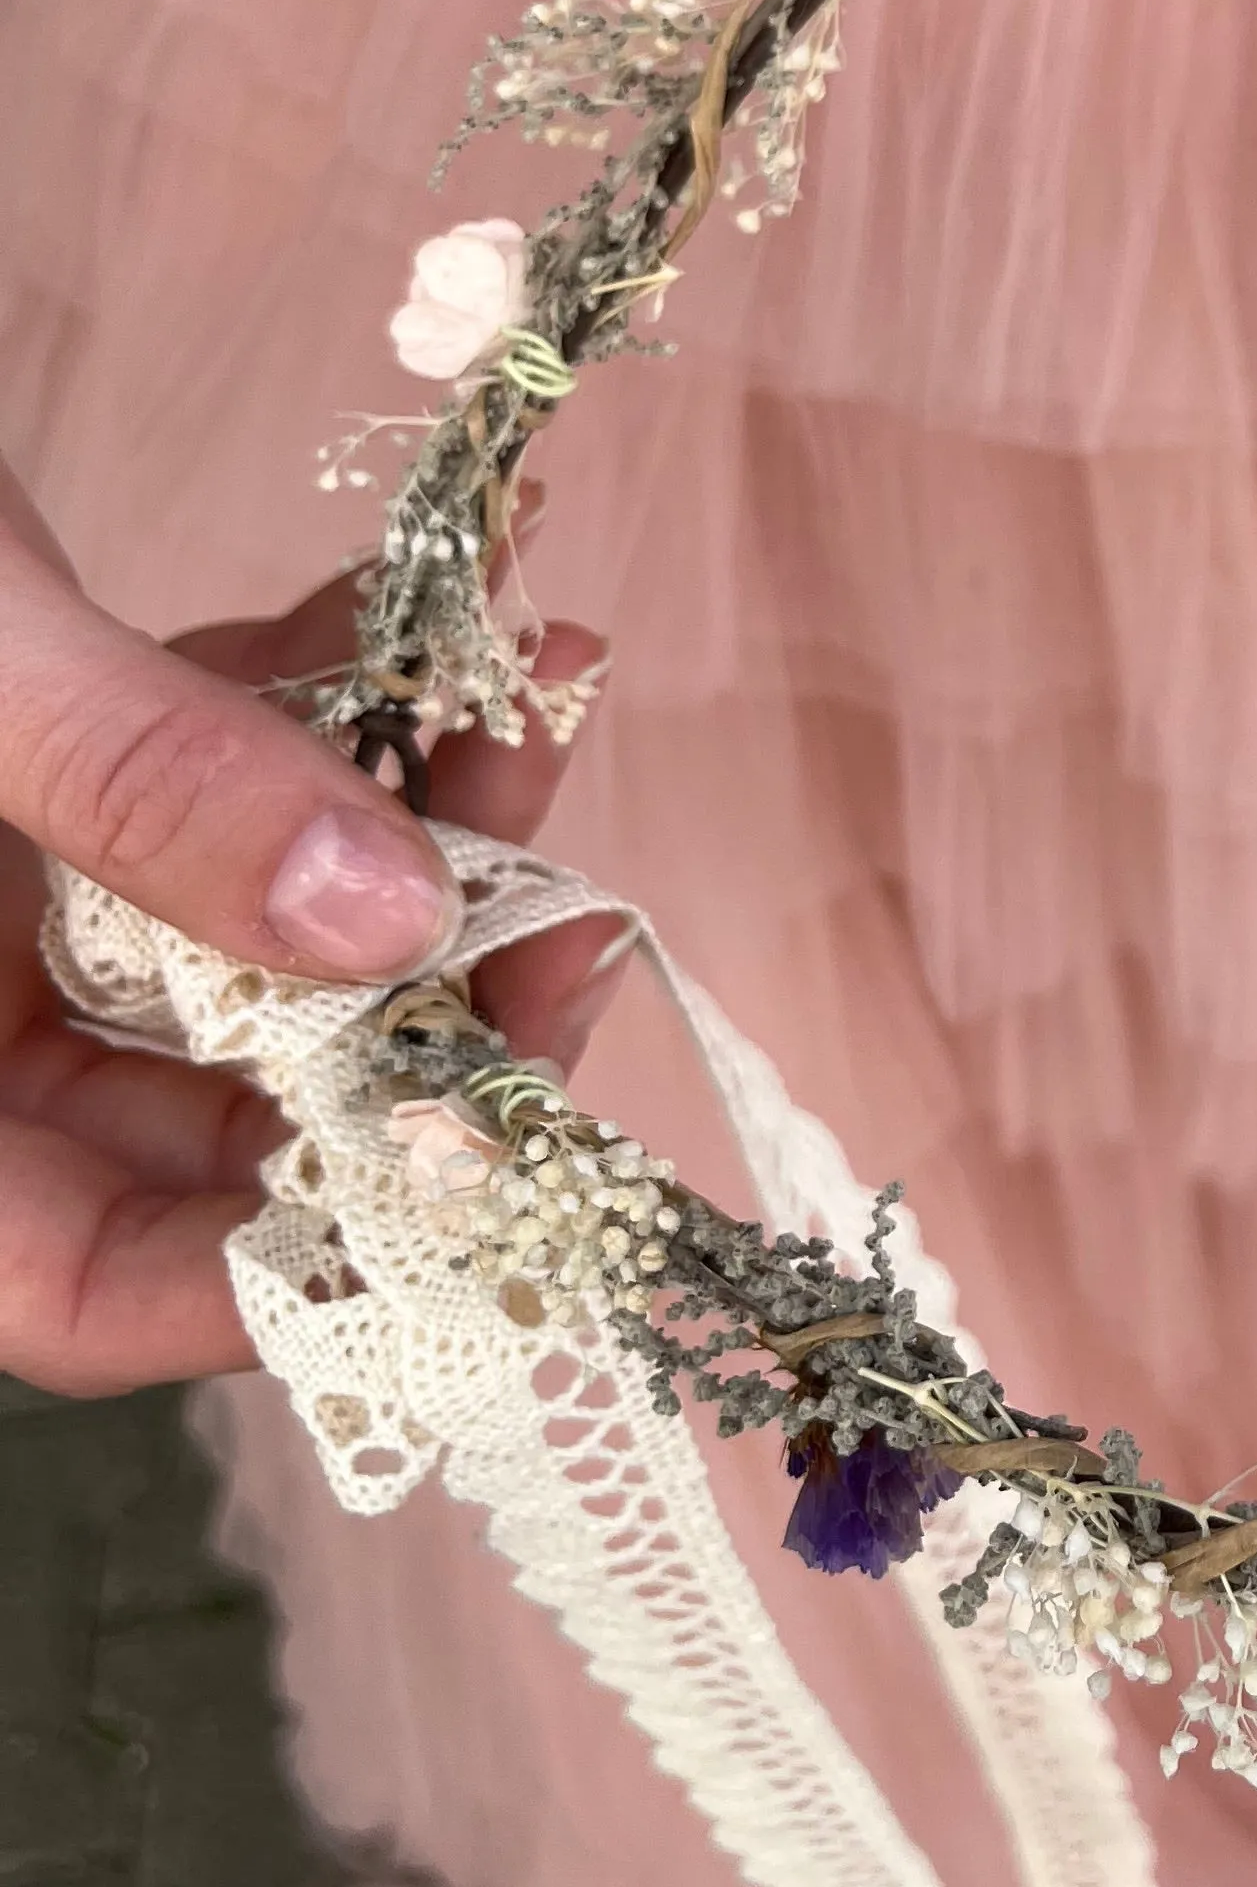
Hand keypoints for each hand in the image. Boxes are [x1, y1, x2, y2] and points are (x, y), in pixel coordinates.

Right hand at [0, 463, 608, 1394]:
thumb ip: (132, 783)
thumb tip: (382, 919)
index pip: (84, 1287)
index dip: (301, 1268)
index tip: (502, 1158)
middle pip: (209, 1123)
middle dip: (417, 1016)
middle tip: (573, 911)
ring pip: (248, 946)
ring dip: (411, 836)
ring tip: (533, 685)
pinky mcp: (34, 773)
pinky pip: (213, 789)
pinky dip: (329, 713)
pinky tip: (451, 599)